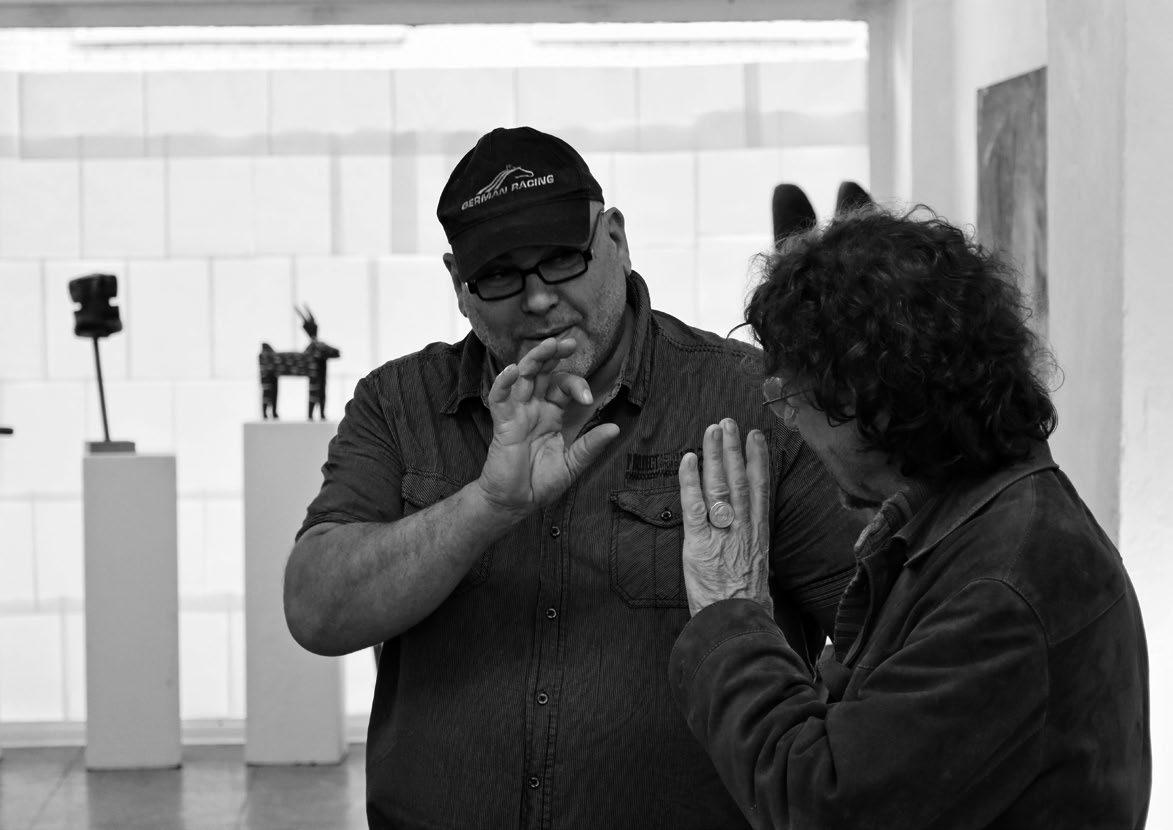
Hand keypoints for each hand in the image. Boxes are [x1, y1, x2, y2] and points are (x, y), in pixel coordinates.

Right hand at [477, 337, 619, 515]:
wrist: (516, 503)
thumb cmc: (540, 483)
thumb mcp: (572, 465)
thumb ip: (590, 446)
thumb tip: (615, 428)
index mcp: (551, 414)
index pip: (563, 387)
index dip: (576, 386)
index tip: (588, 399)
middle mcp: (534, 409)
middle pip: (542, 373)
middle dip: (553, 356)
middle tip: (568, 342)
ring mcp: (517, 414)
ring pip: (522, 378)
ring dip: (533, 360)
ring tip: (546, 346)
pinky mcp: (503, 424)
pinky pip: (499, 399)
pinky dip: (503, 383)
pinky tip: (511, 371)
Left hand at [678, 419, 772, 616]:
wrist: (737, 625)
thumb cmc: (747, 605)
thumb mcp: (760, 573)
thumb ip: (752, 550)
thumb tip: (749, 540)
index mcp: (759, 535)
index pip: (760, 489)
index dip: (758, 460)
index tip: (756, 437)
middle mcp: (744, 529)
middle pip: (738, 480)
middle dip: (734, 448)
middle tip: (729, 422)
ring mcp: (722, 534)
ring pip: (719, 486)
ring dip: (715, 455)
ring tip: (712, 430)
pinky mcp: (699, 543)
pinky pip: (694, 506)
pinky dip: (690, 481)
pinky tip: (689, 459)